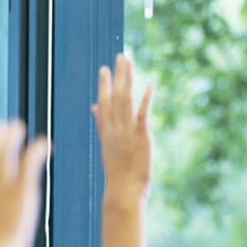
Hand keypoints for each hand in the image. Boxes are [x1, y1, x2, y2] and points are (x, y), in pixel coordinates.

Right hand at [93, 53, 154, 199]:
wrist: (123, 190)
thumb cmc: (118, 172)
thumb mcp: (108, 146)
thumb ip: (102, 123)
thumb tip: (95, 107)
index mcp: (107, 130)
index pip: (104, 102)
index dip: (104, 85)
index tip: (105, 68)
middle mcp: (115, 127)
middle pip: (115, 96)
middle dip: (118, 76)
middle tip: (121, 56)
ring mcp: (126, 131)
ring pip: (125, 100)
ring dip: (128, 80)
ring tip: (130, 63)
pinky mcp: (140, 136)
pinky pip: (143, 114)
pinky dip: (146, 99)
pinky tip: (150, 85)